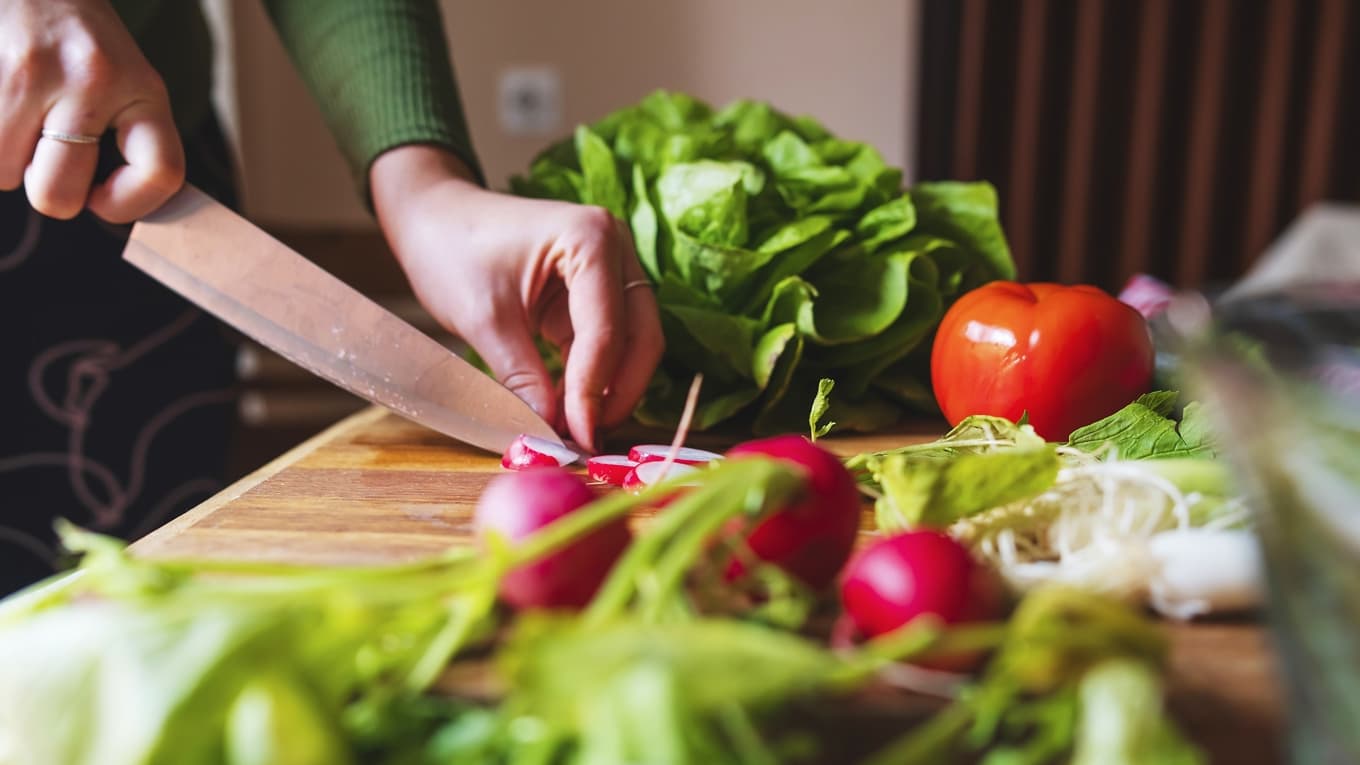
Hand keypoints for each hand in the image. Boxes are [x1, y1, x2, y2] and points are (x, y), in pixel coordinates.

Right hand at [0, 0, 183, 221]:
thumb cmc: (83, 44)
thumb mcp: (127, 81)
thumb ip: (131, 139)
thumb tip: (108, 209)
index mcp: (142, 88)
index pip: (161, 173)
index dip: (129, 205)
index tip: (103, 198)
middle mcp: (92, 79)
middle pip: (57, 195)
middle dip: (47, 190)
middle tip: (48, 157)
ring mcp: (32, 72)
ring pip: (3, 174)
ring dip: (7, 160)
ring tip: (20, 118)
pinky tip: (3, 106)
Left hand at [370, 145, 664, 451]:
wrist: (433, 217)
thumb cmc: (451, 249)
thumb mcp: (483, 320)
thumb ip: (521, 379)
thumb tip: (548, 435)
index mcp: (591, 239)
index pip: (607, 331)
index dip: (594, 392)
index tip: (577, 438)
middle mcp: (615, 248)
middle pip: (640, 336)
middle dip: (617, 392)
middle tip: (584, 440)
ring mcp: (612, 269)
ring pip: (634, 343)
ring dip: (611, 389)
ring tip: (576, 430)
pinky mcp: (597, 292)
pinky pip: (610, 342)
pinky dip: (595, 377)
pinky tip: (571, 409)